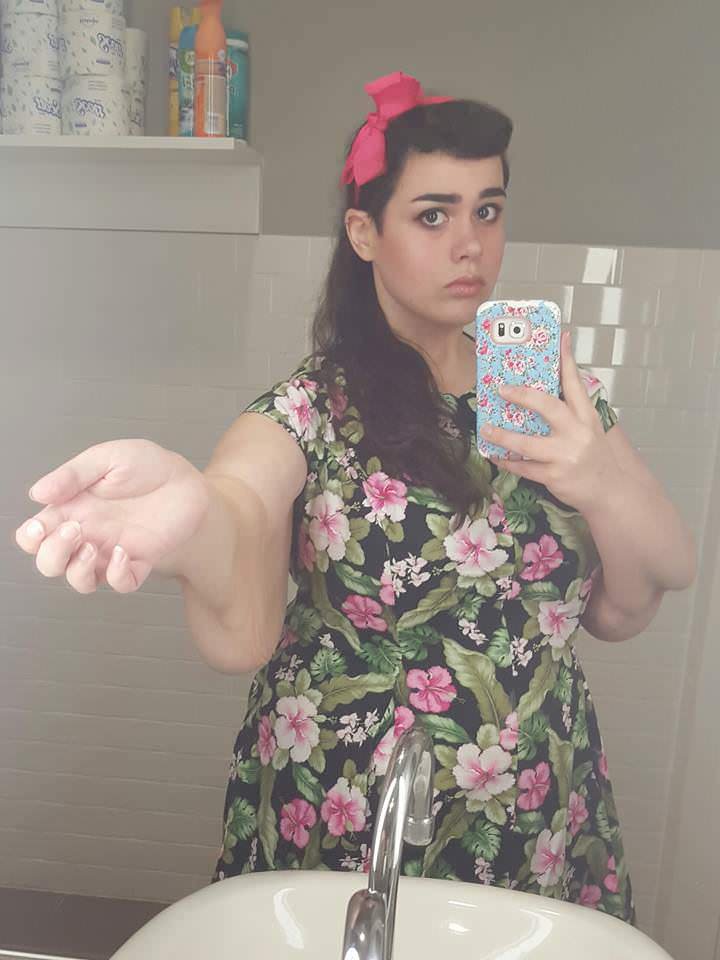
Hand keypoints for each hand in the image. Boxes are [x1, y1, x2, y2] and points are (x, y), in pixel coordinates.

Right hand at [14, 439, 209, 593]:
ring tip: (92, 546)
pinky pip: (120, 584)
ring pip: (79, 580)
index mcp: (71, 508)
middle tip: (75, 530)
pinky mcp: (139, 561)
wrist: (187, 481)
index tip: (42, 525)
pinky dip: (117, 575)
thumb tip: (37, 493)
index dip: (30, 537)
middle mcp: (86, 533)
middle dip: (52, 554)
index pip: (33, 535)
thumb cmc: (147, 467)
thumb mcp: (108, 458)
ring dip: (77, 570)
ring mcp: (111, 550)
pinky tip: (123, 552)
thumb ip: (73, 474)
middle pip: (49, 563)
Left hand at [479, 330, 618, 512]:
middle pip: (547, 407)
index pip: (575, 383)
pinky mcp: (555, 476)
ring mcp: (566, 455)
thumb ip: (571, 411)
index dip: (567, 359)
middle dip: (522, 396)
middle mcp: (577, 433)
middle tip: (501, 389)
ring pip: (527, 443)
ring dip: (502, 436)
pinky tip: (496, 455)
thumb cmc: (594, 457)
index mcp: (587, 417)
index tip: (560, 338)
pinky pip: (524, 467)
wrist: (610, 491)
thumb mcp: (590, 429)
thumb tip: (545, 389)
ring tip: (486, 430)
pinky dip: (508, 461)